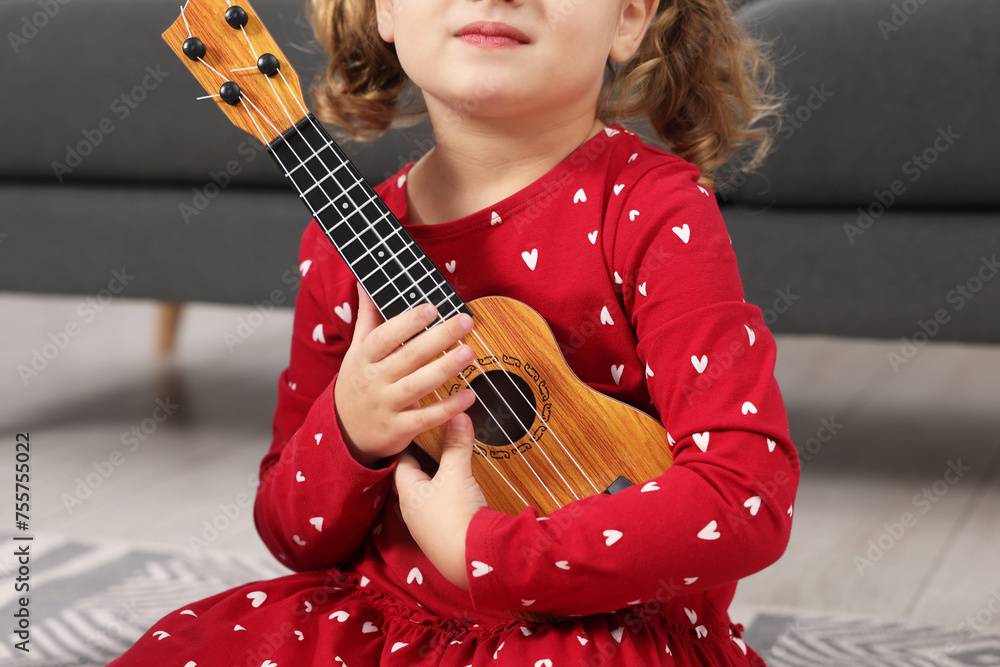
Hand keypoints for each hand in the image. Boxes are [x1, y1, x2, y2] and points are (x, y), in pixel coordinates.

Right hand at [334, 283, 476, 466]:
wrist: (344, 433)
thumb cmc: (358, 384)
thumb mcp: (356, 352)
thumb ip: (367, 319)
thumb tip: (364, 284)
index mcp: (364, 358)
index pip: (385, 336)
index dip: (408, 322)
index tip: (432, 308)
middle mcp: (374, 381)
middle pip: (408, 357)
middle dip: (438, 338)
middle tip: (465, 321)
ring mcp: (386, 406)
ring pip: (417, 385)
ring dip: (444, 368)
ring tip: (468, 352)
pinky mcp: (398, 429)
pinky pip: (425, 418)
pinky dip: (448, 408)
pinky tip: (469, 396)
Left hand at [395, 413, 486, 589]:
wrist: (471, 560)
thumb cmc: (455, 515)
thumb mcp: (456, 474)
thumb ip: (457, 444)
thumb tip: (459, 415)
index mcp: (408, 493)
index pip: (403, 460)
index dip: (412, 442)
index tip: (421, 426)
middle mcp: (413, 510)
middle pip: (416, 477)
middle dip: (428, 460)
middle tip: (438, 439)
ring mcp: (428, 526)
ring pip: (430, 493)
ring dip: (440, 478)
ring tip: (453, 460)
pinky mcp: (444, 535)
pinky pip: (443, 508)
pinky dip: (450, 494)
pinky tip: (462, 489)